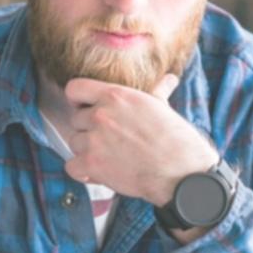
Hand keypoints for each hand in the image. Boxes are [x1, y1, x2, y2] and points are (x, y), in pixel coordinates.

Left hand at [62, 74, 219, 205]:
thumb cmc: (176, 140)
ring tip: (109, 157)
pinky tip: (98, 172)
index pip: (75, 88)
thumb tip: (168, 80)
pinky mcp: (92, 164)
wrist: (180, 172)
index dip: (77, 100)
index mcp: (116, 96)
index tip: (84, 108)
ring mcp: (94, 139)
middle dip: (89, 130)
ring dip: (86, 151)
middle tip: (108, 140)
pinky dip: (82, 172)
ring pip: (74, 143)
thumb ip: (155, 92)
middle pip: (75, 120)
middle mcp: (101, 115)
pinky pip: (71, 167)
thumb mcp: (163, 107)